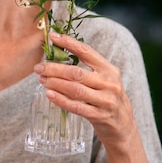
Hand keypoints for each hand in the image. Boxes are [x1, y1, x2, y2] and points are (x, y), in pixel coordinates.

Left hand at [34, 32, 136, 148]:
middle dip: (55, 69)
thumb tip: (58, 55)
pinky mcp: (99, 116)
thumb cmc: (107, 97)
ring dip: (55, 83)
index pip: (87, 52)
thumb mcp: (104, 79)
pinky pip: (76, 107)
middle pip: (77, 72)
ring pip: (75, 89)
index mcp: (109, 69)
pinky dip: (61, 100)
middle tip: (39, 67)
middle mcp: (109, 83)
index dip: (69, 43)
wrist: (123, 125)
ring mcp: (105, 100)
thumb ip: (87, 68)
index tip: (53, 37)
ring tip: (42, 80)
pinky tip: (49, 94)